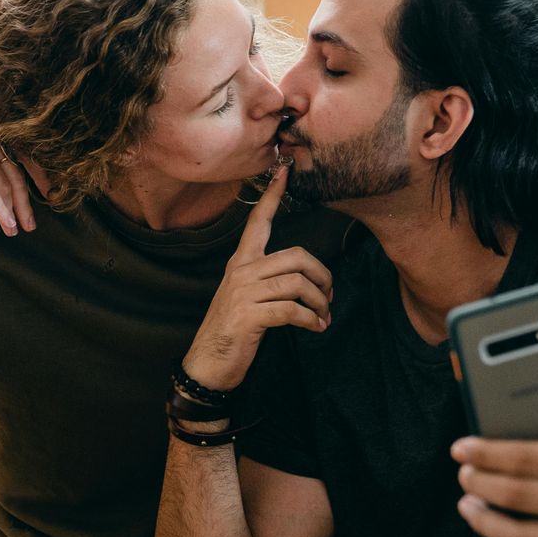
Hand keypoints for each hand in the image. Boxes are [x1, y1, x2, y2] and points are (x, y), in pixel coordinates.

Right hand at [181, 167, 331, 392]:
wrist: (208, 364)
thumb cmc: (233, 331)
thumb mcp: (247, 297)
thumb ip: (269, 281)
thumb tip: (307, 279)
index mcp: (240, 262)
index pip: (258, 222)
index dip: (272, 197)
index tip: (284, 172)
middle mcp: (241, 271)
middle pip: (295, 256)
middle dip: (321, 276)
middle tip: (329, 295)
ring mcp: (243, 292)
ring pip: (297, 283)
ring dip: (319, 303)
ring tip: (323, 317)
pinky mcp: (248, 315)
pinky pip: (291, 310)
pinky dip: (310, 320)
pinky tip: (315, 328)